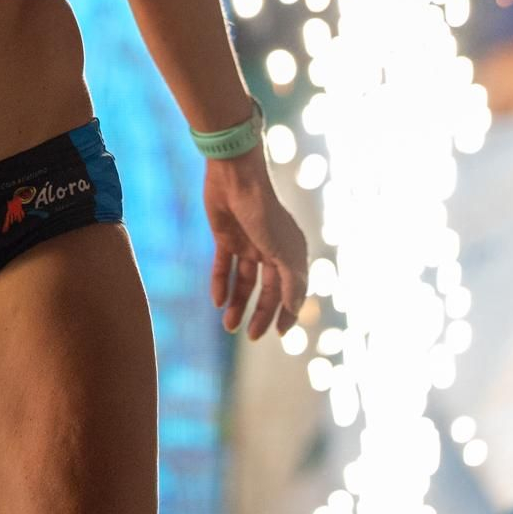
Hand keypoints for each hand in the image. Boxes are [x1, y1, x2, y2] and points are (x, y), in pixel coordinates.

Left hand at [204, 151, 308, 338]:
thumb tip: (295, 310)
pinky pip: (223, 266)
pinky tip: (217, 301)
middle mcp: (270, 250)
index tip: (278, 334)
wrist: (235, 177)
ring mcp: (247, 243)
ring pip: (243, 281)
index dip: (286, 313)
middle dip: (259, 314)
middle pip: (266, 290)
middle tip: (250, 337)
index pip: (290, 290)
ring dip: (237, 303)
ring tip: (228, 325)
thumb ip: (291, 282)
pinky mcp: (225, 237)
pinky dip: (221, 284)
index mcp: (290, 253)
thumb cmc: (264, 212)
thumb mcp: (283, 252)